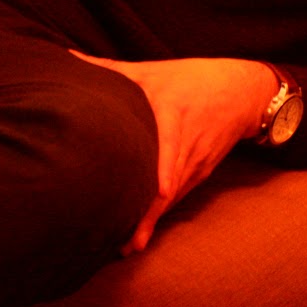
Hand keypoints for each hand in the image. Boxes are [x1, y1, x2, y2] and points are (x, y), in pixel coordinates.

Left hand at [71, 52, 273, 252]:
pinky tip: (139, 237)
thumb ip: (108, 69)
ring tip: (128, 247)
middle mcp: (187, 143)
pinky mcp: (198, 173)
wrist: (243, 91)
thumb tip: (64, 59)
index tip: (159, 191)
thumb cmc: (191, 79)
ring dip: (152, 221)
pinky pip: (176, 197)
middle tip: (126, 241)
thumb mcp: (152, 70)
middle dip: (150, 212)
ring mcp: (195, 162)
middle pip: (170, 182)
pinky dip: (158, 217)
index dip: (167, 168)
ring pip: (172, 196)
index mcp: (174, 113)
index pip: (172, 144)